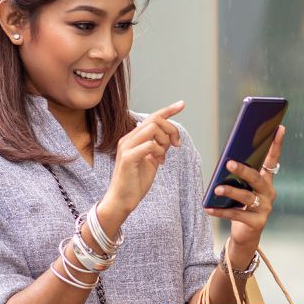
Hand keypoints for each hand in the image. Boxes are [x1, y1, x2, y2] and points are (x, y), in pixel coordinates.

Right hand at [104, 101, 184, 219]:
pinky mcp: (127, 157)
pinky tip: (158, 162)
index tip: (182, 104)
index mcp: (133, 138)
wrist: (121, 200)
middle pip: (155, 120)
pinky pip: (150, 145)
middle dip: (171, 129)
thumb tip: (169, 138)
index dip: (168, 110)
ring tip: (163, 156)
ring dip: (164, 141)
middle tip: (176, 145)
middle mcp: (128, 139)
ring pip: (153, 128)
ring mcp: (126, 147)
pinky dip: (159, 152)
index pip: (152, 117)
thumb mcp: (151, 160)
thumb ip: (158, 147)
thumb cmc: (135, 182)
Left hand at [205, 124, 286, 256]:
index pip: (273, 159)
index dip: (276, 144)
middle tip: (229, 163)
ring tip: (217, 189)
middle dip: (243, 170)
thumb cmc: (240, 206)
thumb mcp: (241, 188)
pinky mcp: (257, 223)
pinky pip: (237, 215)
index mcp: (266, 181)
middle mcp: (269, 193)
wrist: (246, 235)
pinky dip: (221, 211)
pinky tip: (208, 208)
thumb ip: (238, 176)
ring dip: (230, 192)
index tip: (279, 127)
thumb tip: (226, 162)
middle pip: (256, 179)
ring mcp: (265, 208)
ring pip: (246, 197)